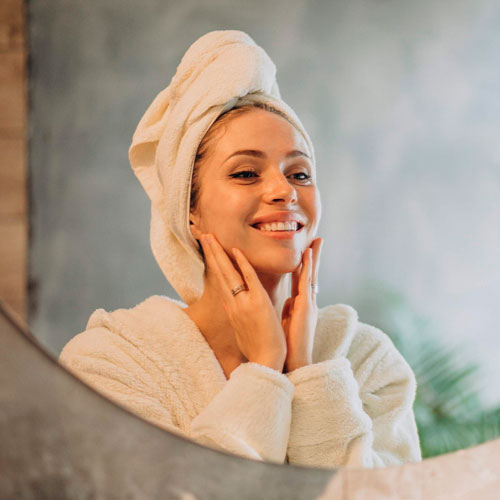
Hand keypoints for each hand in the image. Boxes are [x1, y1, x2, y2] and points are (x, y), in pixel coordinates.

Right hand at [199, 233, 286, 371]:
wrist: (266, 362)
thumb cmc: (256, 349)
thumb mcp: (240, 331)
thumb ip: (233, 313)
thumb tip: (226, 301)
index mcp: (232, 308)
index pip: (221, 280)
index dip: (214, 263)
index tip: (209, 250)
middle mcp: (234, 303)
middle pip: (220, 273)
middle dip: (212, 253)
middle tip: (204, 235)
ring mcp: (244, 302)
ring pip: (229, 273)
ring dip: (219, 253)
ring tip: (210, 237)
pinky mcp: (257, 303)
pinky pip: (249, 278)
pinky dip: (242, 264)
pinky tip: (235, 250)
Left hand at [281, 238, 322, 372]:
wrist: (292, 362)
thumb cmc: (287, 346)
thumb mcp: (286, 323)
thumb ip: (287, 310)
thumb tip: (287, 301)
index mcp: (300, 306)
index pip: (302, 281)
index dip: (304, 265)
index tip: (305, 251)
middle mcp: (307, 303)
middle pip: (310, 275)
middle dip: (313, 257)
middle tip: (317, 240)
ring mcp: (308, 304)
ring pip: (311, 275)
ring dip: (313, 258)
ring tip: (316, 242)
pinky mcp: (305, 307)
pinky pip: (306, 283)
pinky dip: (307, 268)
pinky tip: (307, 255)